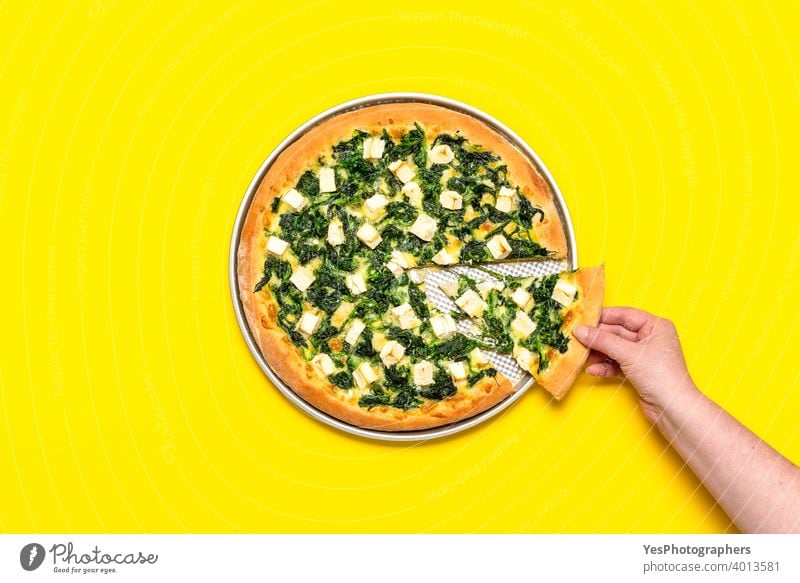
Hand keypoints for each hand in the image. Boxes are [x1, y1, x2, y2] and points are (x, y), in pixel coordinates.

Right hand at [574, 307, 696, 419]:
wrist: (672, 408)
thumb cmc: (660, 375)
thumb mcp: (628, 353)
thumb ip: (602, 340)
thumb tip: (580, 330)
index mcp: (656, 326)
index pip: (625, 315)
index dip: (604, 316)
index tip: (583, 318)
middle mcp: (651, 338)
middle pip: (617, 333)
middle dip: (597, 338)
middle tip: (577, 338)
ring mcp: (644, 356)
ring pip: (615, 349)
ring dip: (598, 353)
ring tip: (581, 356)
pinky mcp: (638, 371)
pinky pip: (617, 364)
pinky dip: (605, 367)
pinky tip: (593, 370)